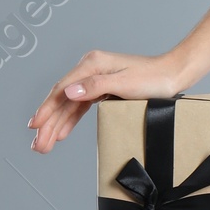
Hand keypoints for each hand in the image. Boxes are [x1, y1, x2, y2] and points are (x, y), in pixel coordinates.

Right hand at [29, 49, 186, 152]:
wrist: (174, 75)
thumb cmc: (154, 78)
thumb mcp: (125, 83)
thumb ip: (96, 87)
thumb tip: (69, 92)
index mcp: (92, 64)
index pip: (62, 90)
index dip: (47, 109)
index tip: (36, 126)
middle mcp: (91, 69)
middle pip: (63, 99)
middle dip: (48, 123)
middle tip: (38, 145)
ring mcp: (96, 79)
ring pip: (70, 105)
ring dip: (56, 125)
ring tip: (44, 144)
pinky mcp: (103, 88)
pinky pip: (81, 107)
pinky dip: (70, 120)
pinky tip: (62, 133)